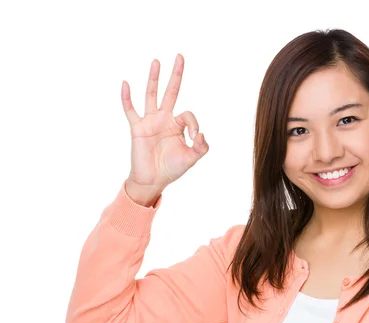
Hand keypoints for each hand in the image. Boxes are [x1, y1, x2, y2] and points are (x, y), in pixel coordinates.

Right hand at [121, 54, 208, 190]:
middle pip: (171, 92)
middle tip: (180, 56)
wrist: (153, 180)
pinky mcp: (137, 128)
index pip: (188, 114)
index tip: (195, 139)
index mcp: (177, 125)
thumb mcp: (192, 159)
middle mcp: (164, 119)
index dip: (194, 124)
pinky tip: (125, 83)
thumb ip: (202, 148)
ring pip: (151, 95)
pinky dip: (127, 98)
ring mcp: (150, 121)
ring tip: (156, 61)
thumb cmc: (171, 169)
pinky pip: (130, 110)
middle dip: (176, 75)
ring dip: (154, 78)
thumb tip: (201, 134)